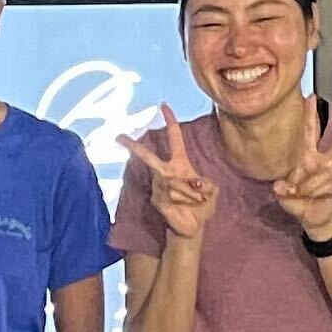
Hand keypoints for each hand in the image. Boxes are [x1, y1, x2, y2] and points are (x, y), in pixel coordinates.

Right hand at [124, 111, 217, 241]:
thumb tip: (196, 182)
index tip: (162, 106)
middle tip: (118, 136)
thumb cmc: (202, 206)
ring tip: (197, 200)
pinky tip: (187, 205)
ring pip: (172, 181)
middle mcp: (166, 171)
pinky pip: (171, 194)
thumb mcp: (212, 191)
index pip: (174, 137)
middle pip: (148, 157)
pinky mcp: (157, 199)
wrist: (193, 226)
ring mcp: (159, 186)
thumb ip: (207, 184)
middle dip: (134, 147)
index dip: (170, 121)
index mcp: (180, 163)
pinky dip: (185, 198)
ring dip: (190, 192)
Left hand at [273, 120, 331, 244]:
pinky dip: (313, 193)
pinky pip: (323, 186)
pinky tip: (313, 197)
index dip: (310, 114)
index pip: (310, 132)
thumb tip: (283, 186)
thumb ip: (282, 188)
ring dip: (306, 187)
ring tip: (301, 194)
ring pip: (320, 174)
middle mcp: (325, 161)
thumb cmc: (298, 201)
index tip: (312, 96)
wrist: (311, 218)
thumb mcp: (283, 194)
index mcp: (309, 156)